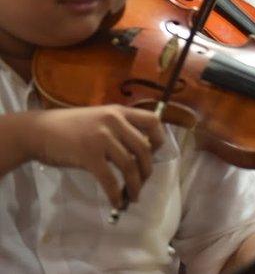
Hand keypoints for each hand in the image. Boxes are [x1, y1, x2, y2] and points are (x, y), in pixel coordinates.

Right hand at [25, 105, 164, 207]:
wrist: (37, 131)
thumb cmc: (69, 128)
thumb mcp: (99, 118)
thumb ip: (119, 129)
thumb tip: (139, 154)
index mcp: (118, 112)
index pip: (153, 121)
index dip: (159, 139)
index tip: (154, 154)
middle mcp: (114, 122)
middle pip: (144, 148)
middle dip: (147, 169)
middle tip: (143, 181)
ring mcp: (101, 138)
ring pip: (130, 165)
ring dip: (135, 185)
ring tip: (134, 196)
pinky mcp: (88, 155)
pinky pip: (110, 179)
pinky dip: (116, 194)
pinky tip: (117, 202)